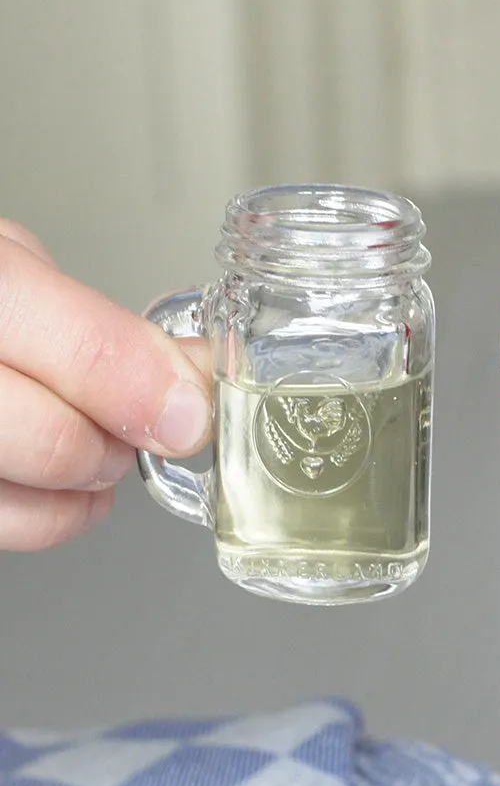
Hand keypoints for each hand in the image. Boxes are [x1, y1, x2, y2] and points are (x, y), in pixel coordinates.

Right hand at [0, 220, 210, 549]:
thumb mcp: (10, 269)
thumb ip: (104, 327)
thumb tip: (196, 372)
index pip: (87, 352)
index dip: (155, 392)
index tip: (190, 412)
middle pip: (59, 443)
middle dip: (118, 443)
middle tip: (134, 423)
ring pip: (29, 505)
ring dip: (84, 487)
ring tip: (82, 442)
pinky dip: (44, 515)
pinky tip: (46, 481)